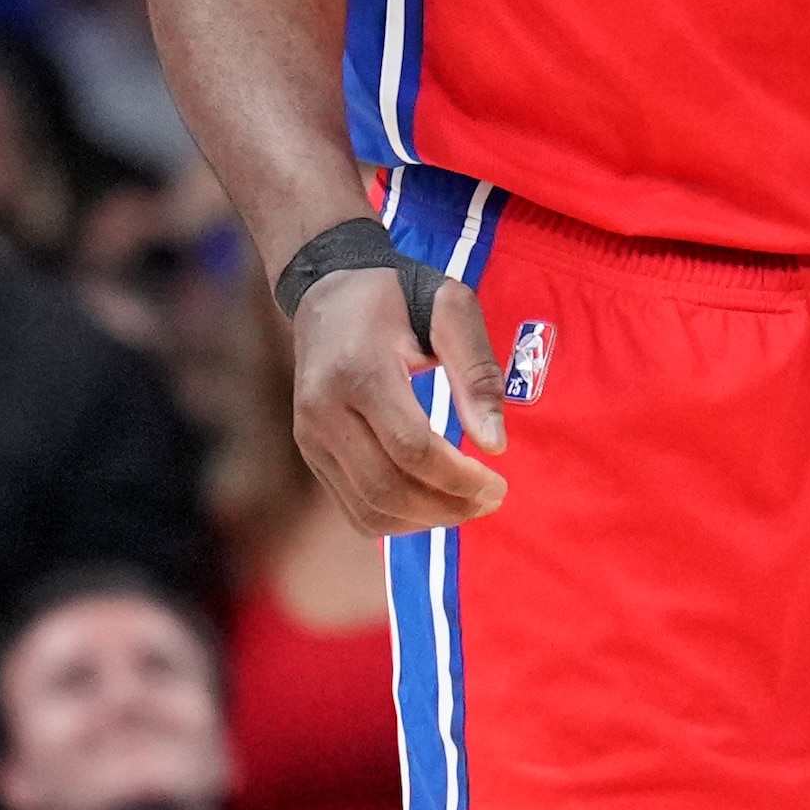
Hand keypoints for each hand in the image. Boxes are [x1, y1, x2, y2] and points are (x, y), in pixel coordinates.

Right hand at [288, 260, 506, 534]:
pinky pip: (354, 508)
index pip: (411, 448)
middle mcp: (324, 410)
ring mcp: (310, 436)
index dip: (460, 478)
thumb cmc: (400, 295)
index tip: (499, 482)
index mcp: (359, 371)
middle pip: (388, 488)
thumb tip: (495, 444)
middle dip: (448, 506)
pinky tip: (433, 503)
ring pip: (369, 509)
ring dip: (425, 521)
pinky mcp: (310, 451)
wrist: (329, 289)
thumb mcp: (451, 309)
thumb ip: (478, 373)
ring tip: (467, 505)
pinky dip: (399, 519)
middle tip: (492, 499)